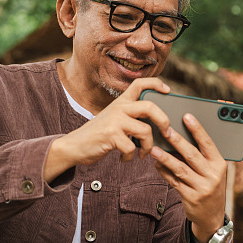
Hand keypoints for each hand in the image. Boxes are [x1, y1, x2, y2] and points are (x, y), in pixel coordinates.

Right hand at [44, 78, 172, 181]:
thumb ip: (131, 116)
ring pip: (145, 131)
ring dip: (148, 147)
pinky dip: (130, 157)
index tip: (167, 90)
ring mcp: (115, 121)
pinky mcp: (111, 135)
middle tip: (166, 132)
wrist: (75, 145)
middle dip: (164, 121)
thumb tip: (158, 123)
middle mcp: (119, 108)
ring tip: (143, 153)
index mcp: (121, 102)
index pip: (139, 84)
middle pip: (150, 107)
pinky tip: (125, 158)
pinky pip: (132, 148)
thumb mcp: (114, 118)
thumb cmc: (99, 135)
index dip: (156, 84)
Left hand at [150, 112, 227, 242]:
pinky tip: (157, 164)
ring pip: (180, 169)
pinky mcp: (190, 198)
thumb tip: (180, 137)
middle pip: (192, 155)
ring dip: (166, 158)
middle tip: (165, 129)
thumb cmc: (211, 185)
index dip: (197, 129)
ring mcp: (202, 188)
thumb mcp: (213, 171)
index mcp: (220, 164)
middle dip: (177, 141)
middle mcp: (213, 176)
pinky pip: (174, 181)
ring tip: (154, 149)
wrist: (212, 216)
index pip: (208, 143)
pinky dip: (164, 172)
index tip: (187, 116)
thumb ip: (202, 156)